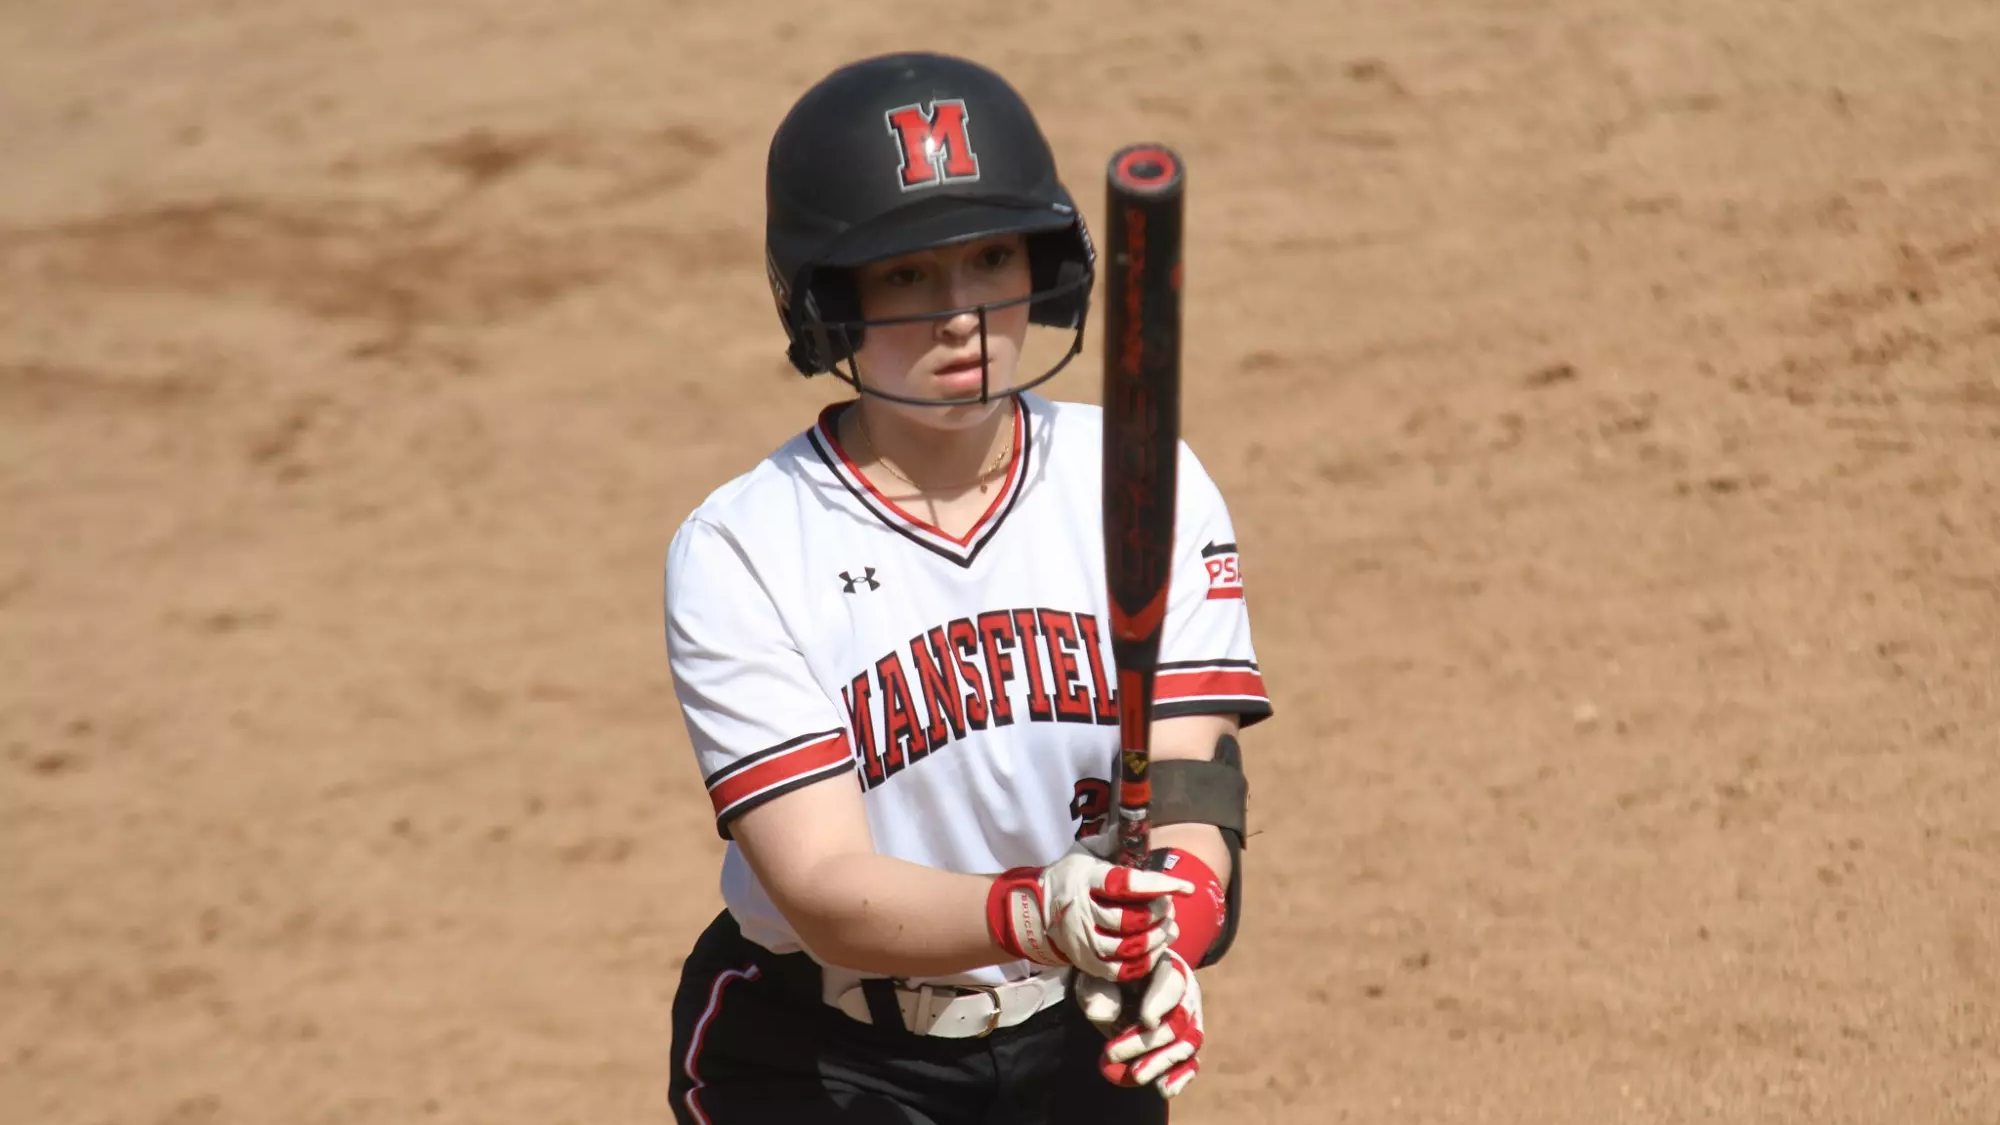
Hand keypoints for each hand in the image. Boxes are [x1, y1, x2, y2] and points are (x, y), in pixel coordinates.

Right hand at [987, 839, 1191, 981]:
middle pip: (1131, 919)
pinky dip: (1145, 961)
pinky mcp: (1088, 964)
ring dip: (1156, 937)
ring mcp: (1084, 941)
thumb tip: (1132, 827)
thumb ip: (1109, 842)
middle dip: (1159, 913)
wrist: (1034, 913)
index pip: (1126, 884)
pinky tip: (1156, 948)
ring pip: (1129, 946)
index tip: (1185, 887)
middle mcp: (1083, 911)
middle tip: (1168, 906)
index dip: (1159, 886)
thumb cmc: (1069, 878)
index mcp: (1086, 879)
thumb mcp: (1083, 852)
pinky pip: (1122, 970)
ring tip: (1168, 927)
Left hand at [1075, 949, 1204, 1098]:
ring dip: (1161, 1062)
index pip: (1172, 983)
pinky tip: (1164, 1087)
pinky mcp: (1183, 1045)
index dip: (1161, 1003)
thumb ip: (1097, 990)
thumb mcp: (1095, 976)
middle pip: (1179, 1020)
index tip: (1146, 1021)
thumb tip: (1103, 1013)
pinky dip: (1179, 1077)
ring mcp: (1188, 1021)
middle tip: (1112, 1053)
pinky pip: (1190, 1063)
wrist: (1115, 987)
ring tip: (1135, 1075)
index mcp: (1165, 967)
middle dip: (1147, 1041)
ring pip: (1187, 1044)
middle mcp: (1184, 994)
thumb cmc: (1107, 977)